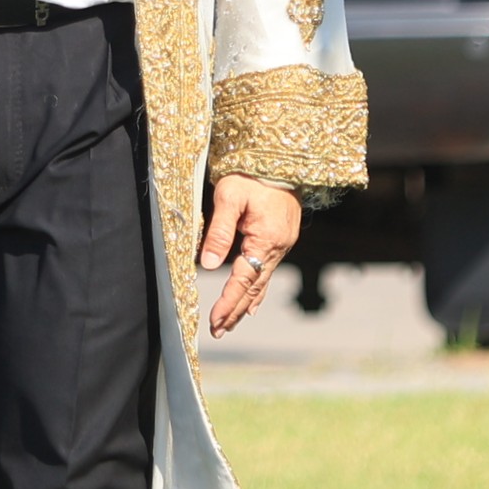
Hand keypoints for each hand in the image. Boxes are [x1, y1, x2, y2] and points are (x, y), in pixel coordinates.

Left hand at [201, 175, 302, 334]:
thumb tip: (206, 264)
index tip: (213, 321)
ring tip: (230, 323)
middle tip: (218, 331)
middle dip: (235, 310)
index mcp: (266, 239)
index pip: (243, 279)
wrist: (280, 157)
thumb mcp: (228, 197)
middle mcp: (278, 247)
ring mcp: (283, 244)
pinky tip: (252, 302)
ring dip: (245, 303)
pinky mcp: (282, 238)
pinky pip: (268, 271)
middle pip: (254, 287)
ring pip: (262, 282)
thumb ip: (218, 231)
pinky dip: (257, 289)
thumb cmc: (251, 174)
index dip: (227, 302)